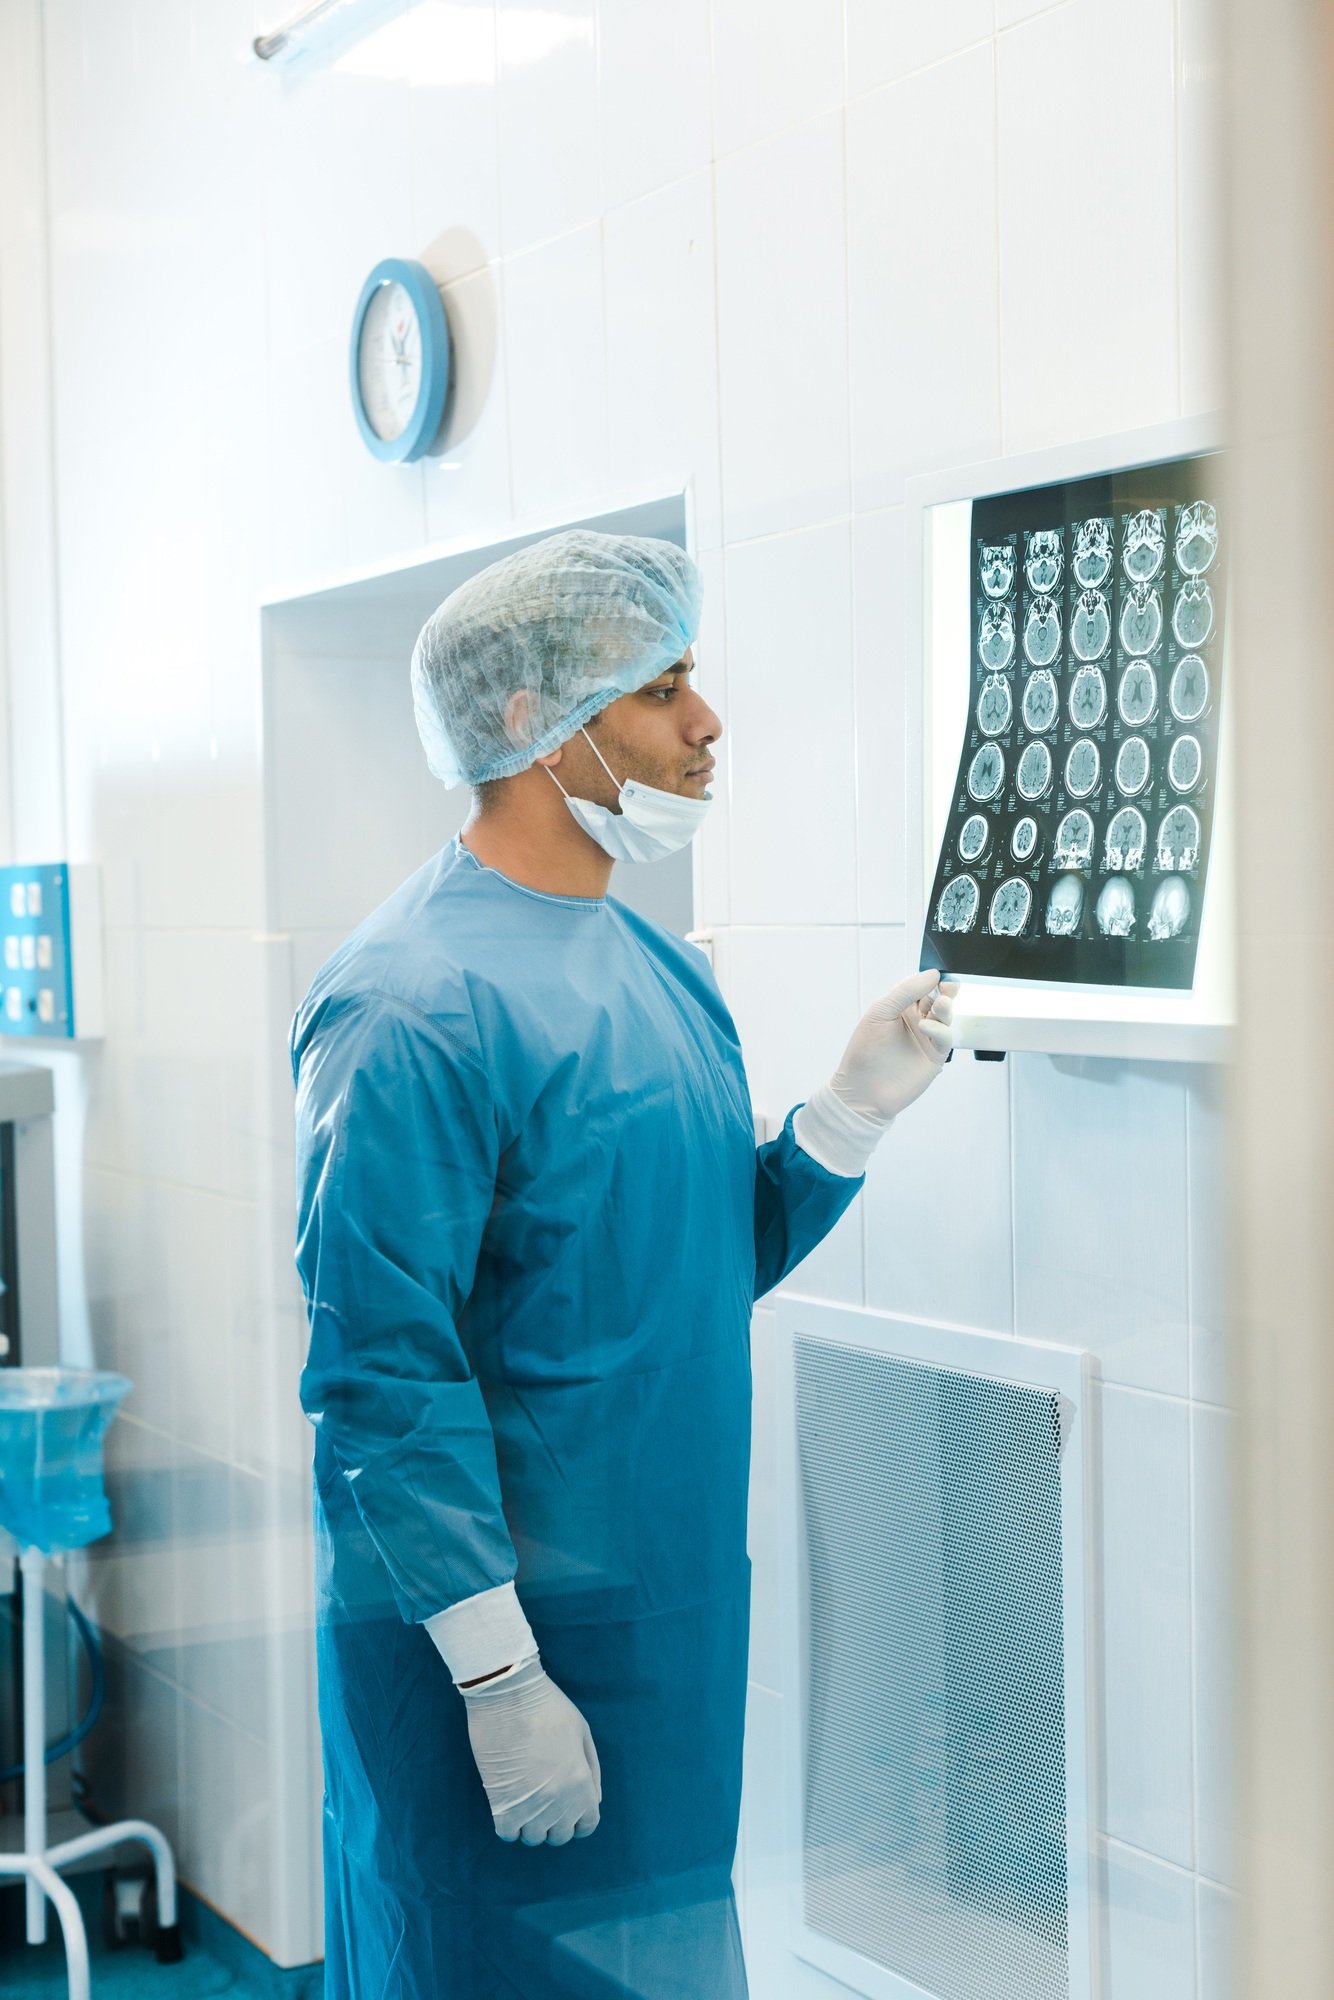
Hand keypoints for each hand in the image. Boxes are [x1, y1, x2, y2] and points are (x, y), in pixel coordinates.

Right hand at [460, 1656, 601, 1845]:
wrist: (508, 1695)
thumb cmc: (548, 1707)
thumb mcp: (582, 1732)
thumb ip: (591, 1770)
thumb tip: (594, 1800)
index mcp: (581, 1784)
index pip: (587, 1825)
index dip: (579, 1818)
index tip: (569, 1808)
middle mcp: (558, 1803)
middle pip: (560, 1835)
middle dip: (556, 1821)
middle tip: (545, 1799)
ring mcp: (529, 1806)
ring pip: (533, 1837)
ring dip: (531, 1823)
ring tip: (526, 1799)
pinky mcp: (500, 1803)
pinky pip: (507, 1833)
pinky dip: (509, 1824)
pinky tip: (508, 1803)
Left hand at [828, 971, 958, 1124]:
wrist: (862, 1090)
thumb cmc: (864, 1051)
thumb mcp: (880, 1013)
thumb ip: (905, 992)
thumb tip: (931, 974)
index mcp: (900, 1007)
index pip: (920, 985)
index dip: (929, 978)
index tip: (937, 973)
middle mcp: (915, 1020)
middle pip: (937, 998)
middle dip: (945, 990)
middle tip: (948, 985)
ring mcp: (926, 1038)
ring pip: (944, 1016)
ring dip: (945, 1007)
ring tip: (940, 1004)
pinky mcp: (935, 1056)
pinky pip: (945, 1037)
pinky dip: (940, 1029)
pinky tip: (926, 1027)